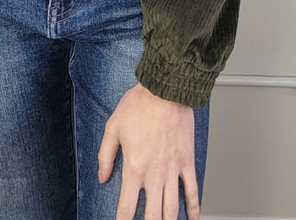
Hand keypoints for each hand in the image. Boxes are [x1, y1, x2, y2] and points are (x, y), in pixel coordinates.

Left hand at [98, 83, 198, 219]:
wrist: (166, 89)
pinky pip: (192, 189)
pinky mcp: (187, 161)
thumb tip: (102, 177)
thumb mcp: (113, 127)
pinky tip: (192, 218)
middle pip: (152, 215)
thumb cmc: (140, 104)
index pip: (127, 207)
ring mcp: (173, 169)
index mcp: (134, 167)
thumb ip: (105, 155)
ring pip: (172, 208)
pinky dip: (193, 207)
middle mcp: (155, 173)